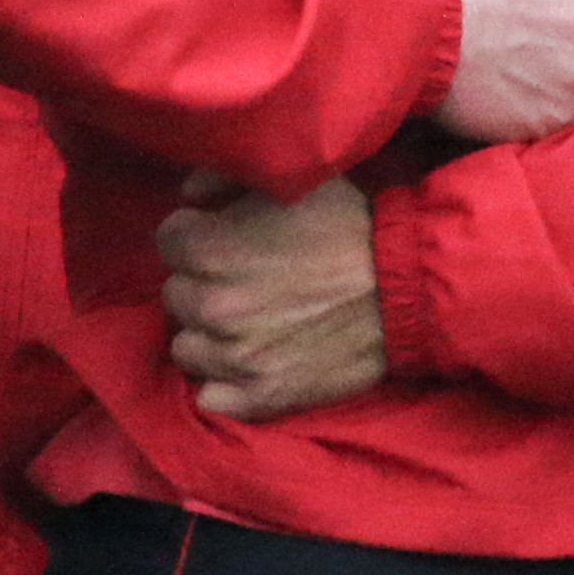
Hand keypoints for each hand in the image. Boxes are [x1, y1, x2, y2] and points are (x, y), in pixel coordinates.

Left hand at [159, 173, 392, 422]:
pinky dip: (224, 382)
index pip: (168, 240)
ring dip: (210, 334)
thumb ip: (223, 177)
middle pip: (176, 294)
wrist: (405, 289)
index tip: (224, 237)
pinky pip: (211, 396)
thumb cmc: (348, 227)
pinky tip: (250, 362)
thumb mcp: (290, 180)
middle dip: (203, 283)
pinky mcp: (260, 396)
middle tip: (243, 279)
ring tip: (247, 322)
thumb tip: (187, 197)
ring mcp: (234, 357)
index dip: (197, 234)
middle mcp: (213, 306)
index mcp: (211, 250)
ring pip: (188, 346)